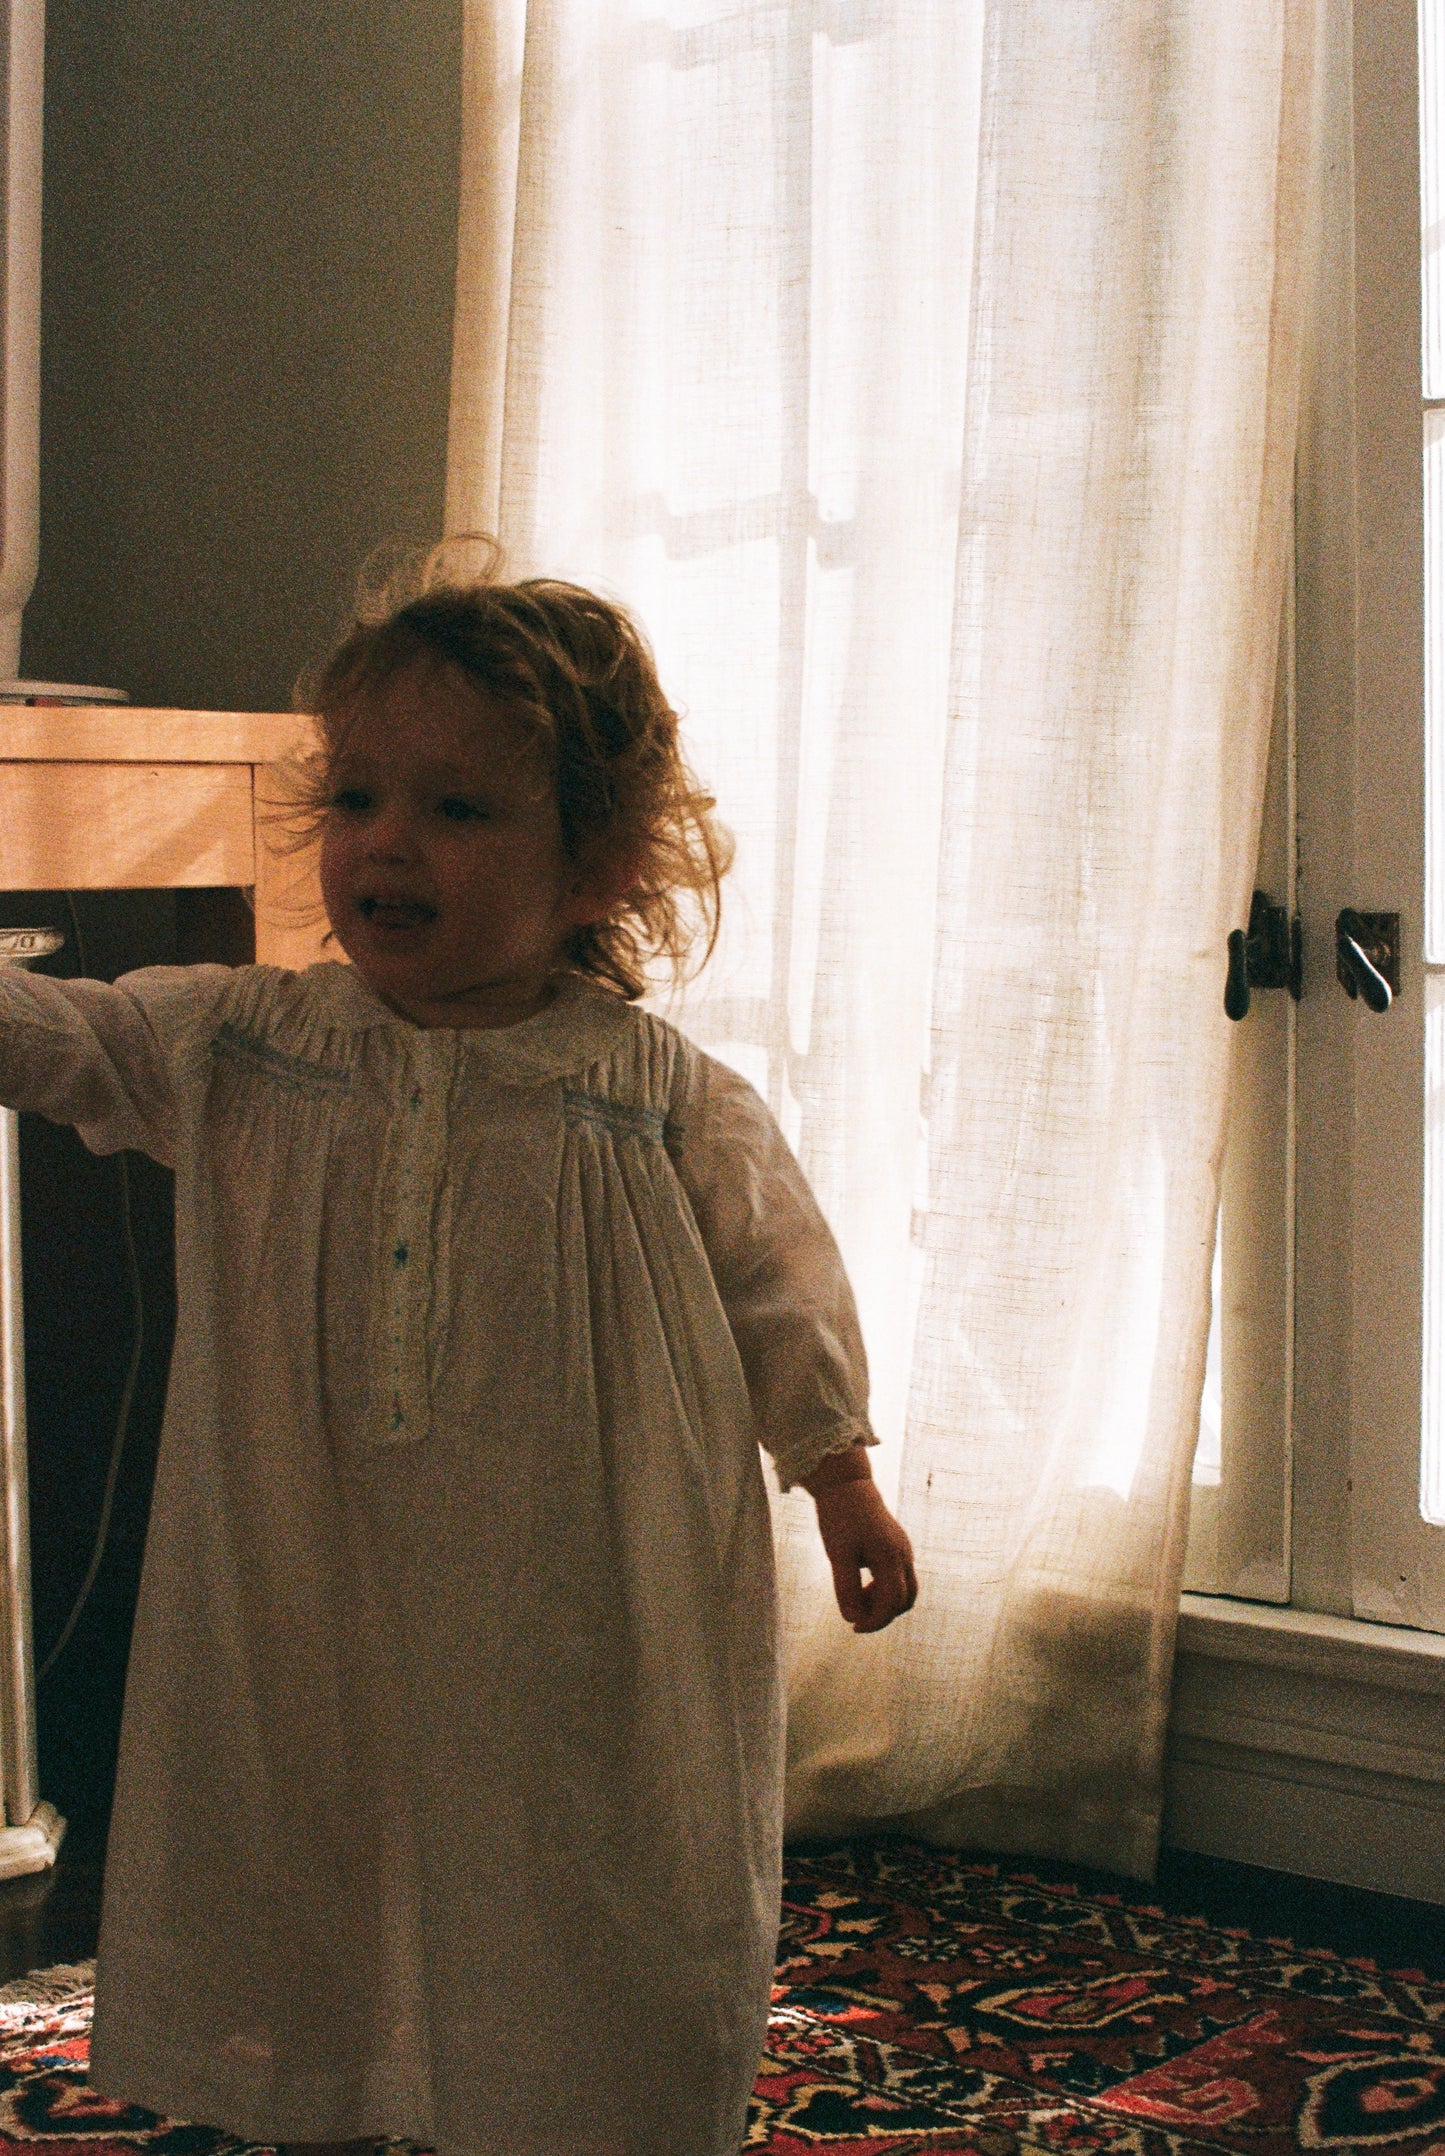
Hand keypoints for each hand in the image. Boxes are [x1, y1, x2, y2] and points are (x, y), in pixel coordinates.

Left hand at [810, 1479, 918, 1632]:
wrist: (846, 1483)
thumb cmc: (840, 1517)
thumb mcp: (837, 1554)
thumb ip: (846, 1588)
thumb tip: (852, 1619)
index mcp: (890, 1558)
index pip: (891, 1604)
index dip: (874, 1622)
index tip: (853, 1627)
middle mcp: (904, 1555)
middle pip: (904, 1601)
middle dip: (882, 1615)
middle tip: (854, 1615)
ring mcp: (904, 1549)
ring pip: (905, 1590)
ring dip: (885, 1602)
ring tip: (857, 1596)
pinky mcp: (899, 1546)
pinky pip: (901, 1577)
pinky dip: (885, 1589)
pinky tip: (862, 1584)